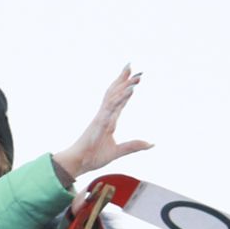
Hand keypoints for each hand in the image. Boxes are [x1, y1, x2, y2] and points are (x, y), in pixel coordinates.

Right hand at [54, 65, 151, 180]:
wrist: (78, 162)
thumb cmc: (92, 157)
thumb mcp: (117, 152)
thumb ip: (133, 146)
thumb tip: (151, 144)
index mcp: (108, 121)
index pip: (119, 101)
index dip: (126, 90)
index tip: (134, 79)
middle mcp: (104, 116)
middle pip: (114, 93)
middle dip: (123, 79)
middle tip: (131, 66)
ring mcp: (102, 117)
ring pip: (114, 95)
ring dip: (124, 83)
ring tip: (135, 73)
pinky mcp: (100, 121)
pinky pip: (113, 105)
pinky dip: (122, 96)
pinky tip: (131, 88)